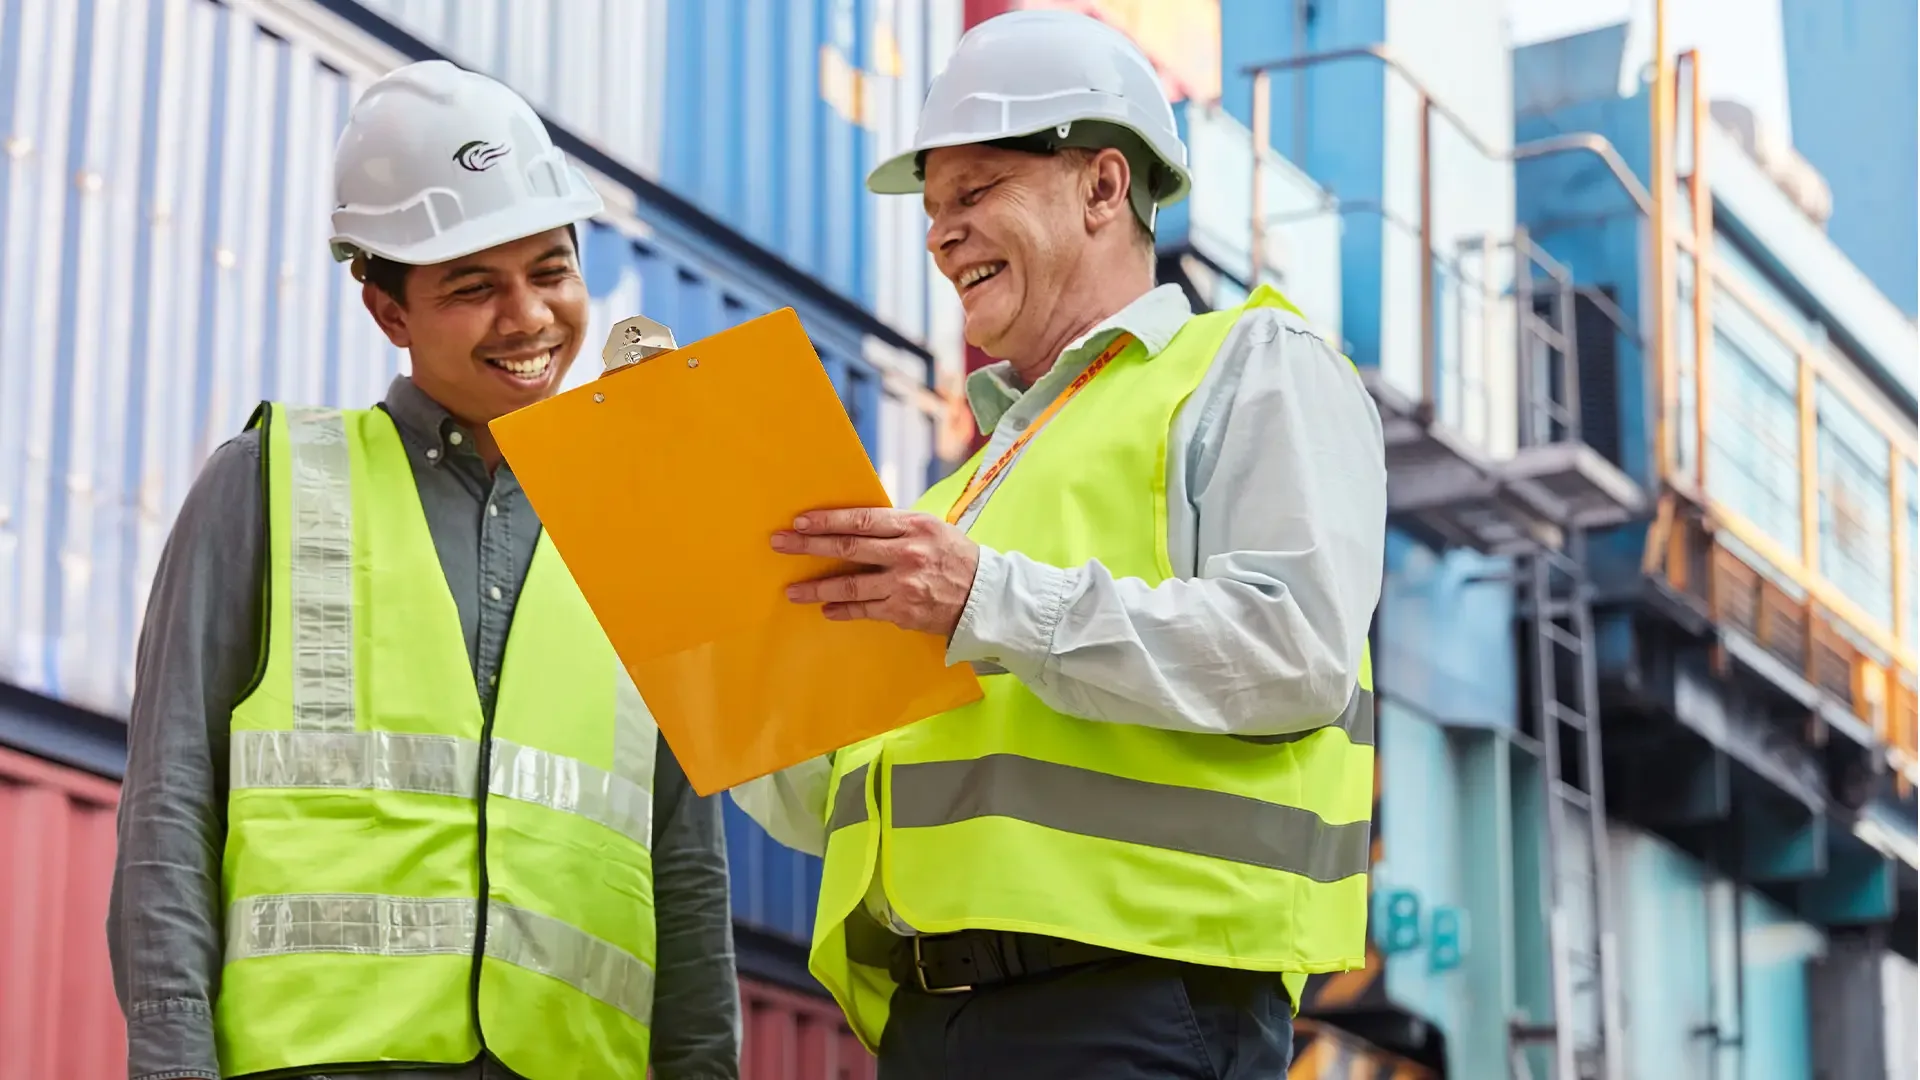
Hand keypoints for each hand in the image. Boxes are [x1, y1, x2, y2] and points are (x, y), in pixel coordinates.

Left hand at [773, 508, 980, 637]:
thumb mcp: (930, 529)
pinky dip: (843, 609)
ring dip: (817, 588)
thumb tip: (853, 524)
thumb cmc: (954, 557)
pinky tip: (826, 609)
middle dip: (809, 546)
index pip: (862, 520)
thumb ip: (894, 527)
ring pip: (851, 585)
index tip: (800, 521)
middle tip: (780, 543)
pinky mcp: (903, 611)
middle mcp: (906, 553)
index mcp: (913, 526)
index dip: (827, 520)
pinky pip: (865, 610)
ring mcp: (904, 585)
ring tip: (792, 590)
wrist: (985, 596)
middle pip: (848, 548)